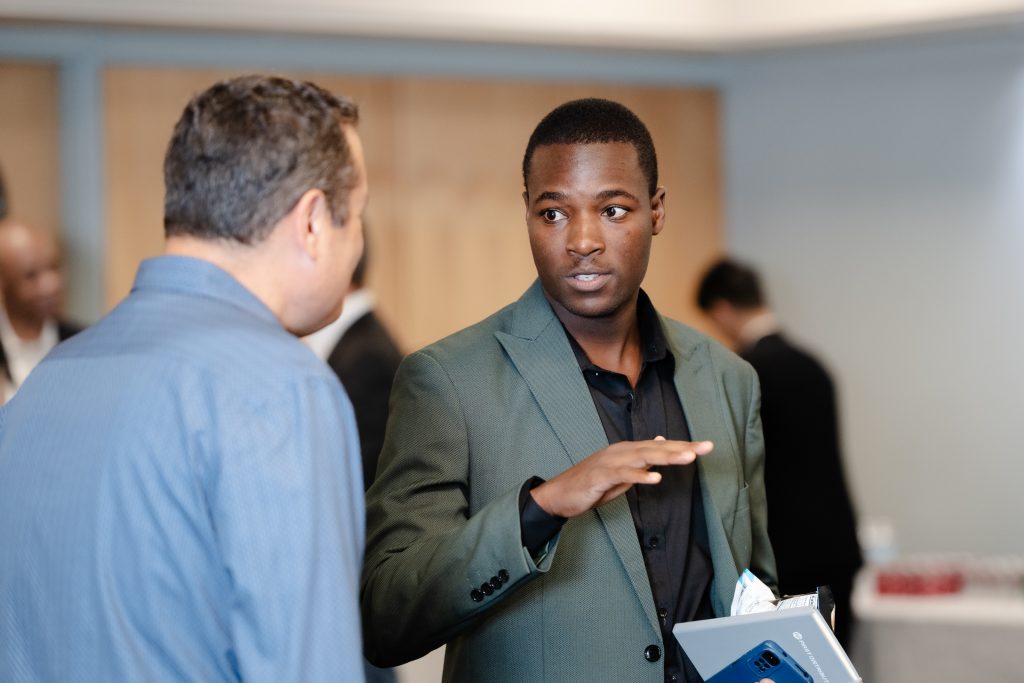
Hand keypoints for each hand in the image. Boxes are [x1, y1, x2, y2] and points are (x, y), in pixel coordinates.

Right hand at [530, 437, 712, 517]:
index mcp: (627, 450)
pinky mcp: (600, 475)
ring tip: (688, 458)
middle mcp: (620, 451)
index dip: (683, 446)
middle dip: (682, 448)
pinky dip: (640, 475)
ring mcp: (610, 462)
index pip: (660, 447)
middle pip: (656, 448)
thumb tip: (661, 443)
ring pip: (643, 457)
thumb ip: (641, 459)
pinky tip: (656, 478)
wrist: (559, 495)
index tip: (706, 446)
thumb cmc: (591, 485)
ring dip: (667, 457)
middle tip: (706, 447)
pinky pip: (623, 474)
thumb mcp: (621, 472)